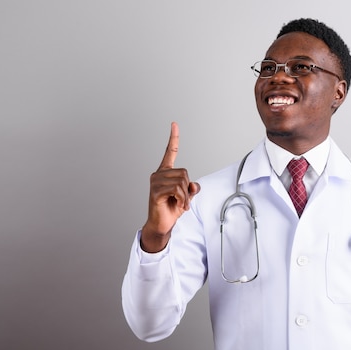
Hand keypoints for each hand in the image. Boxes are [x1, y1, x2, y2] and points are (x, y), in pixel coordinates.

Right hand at [140, 122, 200, 252]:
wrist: (162, 224)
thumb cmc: (171, 209)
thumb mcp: (186, 197)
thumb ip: (191, 188)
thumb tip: (194, 186)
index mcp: (165, 172)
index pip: (170, 152)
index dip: (173, 138)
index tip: (174, 124)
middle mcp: (158, 174)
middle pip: (184, 173)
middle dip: (187, 188)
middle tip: (182, 200)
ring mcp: (155, 182)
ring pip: (181, 182)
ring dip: (185, 196)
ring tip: (179, 203)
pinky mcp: (156, 191)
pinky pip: (176, 190)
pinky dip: (182, 199)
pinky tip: (177, 205)